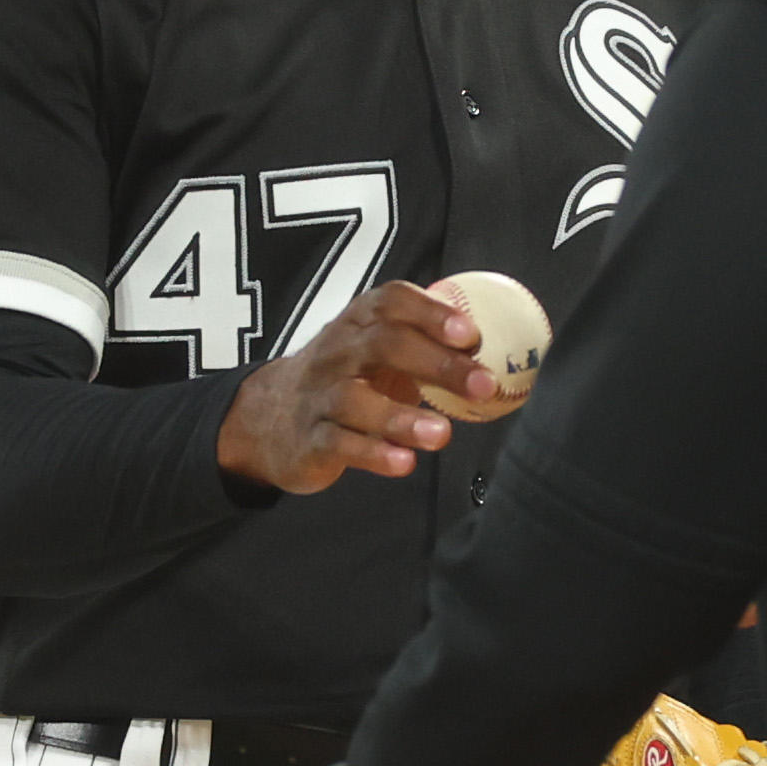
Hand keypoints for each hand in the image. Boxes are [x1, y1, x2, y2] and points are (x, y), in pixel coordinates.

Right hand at [216, 283, 490, 493]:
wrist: (270, 416)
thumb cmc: (346, 378)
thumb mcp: (378, 350)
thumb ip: (428, 345)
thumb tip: (496, 352)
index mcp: (358, 323)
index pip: (391, 303)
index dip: (431, 314)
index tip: (471, 334)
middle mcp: (337, 352)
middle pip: (382, 345)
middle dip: (436, 363)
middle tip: (482, 385)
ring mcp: (320, 395)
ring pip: (356, 400)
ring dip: (402, 417)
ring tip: (442, 434)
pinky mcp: (311, 438)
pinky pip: (339, 443)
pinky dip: (372, 454)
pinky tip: (404, 462)